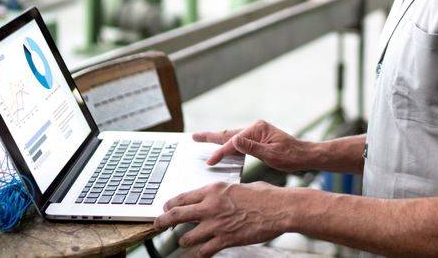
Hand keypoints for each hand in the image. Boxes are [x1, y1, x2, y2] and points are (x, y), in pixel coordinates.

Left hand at [154, 181, 287, 256]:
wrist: (280, 209)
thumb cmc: (265, 196)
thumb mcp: (239, 187)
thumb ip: (223, 193)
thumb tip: (217, 197)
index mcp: (214, 190)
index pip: (183, 197)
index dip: (170, 204)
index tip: (166, 208)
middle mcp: (211, 206)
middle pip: (176, 215)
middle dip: (163, 221)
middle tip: (157, 225)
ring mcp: (217, 225)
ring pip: (187, 237)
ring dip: (184, 240)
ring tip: (185, 241)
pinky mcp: (225, 240)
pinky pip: (204, 251)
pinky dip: (201, 253)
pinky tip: (201, 252)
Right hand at [194, 120, 309, 170]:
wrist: (305, 156)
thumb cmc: (291, 156)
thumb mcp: (272, 154)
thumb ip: (252, 148)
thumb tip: (234, 140)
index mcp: (258, 129)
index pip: (234, 142)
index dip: (221, 152)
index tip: (210, 161)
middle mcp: (256, 128)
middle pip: (229, 134)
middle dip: (211, 137)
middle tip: (194, 137)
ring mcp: (256, 133)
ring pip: (232, 137)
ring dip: (217, 140)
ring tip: (202, 139)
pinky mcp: (258, 139)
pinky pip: (238, 142)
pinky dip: (228, 145)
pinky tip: (222, 149)